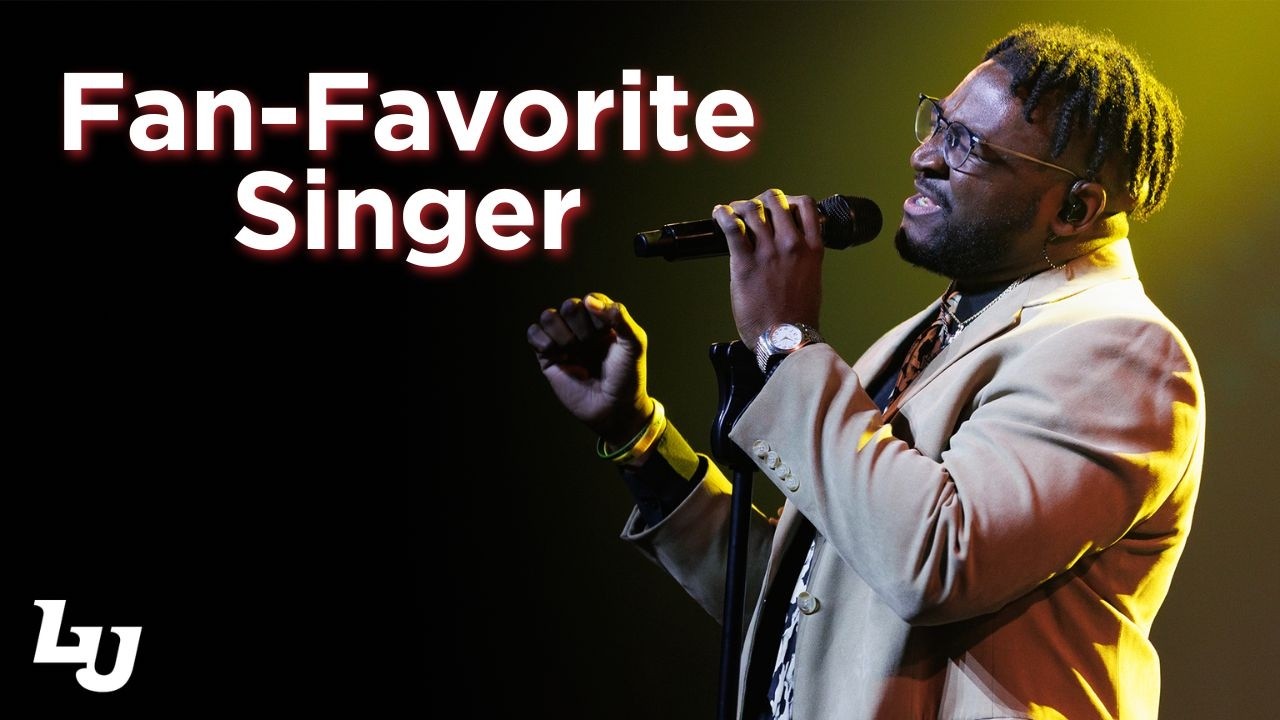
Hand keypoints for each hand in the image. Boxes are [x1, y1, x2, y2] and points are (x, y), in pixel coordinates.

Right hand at [526, 292, 652, 445]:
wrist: (614, 409)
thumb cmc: (628, 377)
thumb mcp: (634, 344)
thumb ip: (620, 317)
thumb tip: (589, 300)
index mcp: (603, 321)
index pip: (591, 300)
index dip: (596, 314)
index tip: (604, 332)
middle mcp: (582, 328)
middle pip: (569, 306)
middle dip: (580, 325)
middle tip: (590, 345)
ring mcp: (564, 342)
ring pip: (548, 316)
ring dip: (560, 332)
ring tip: (571, 349)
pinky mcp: (548, 357)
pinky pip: (533, 334)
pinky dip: (540, 339)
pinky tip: (555, 353)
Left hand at [712, 188, 824, 345]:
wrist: (786, 339)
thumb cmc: (797, 316)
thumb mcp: (811, 279)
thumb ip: (802, 259)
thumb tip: (788, 249)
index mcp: (812, 248)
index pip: (805, 205)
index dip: (788, 200)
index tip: (778, 208)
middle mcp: (791, 244)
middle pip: (775, 200)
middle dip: (760, 200)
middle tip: (751, 209)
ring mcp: (768, 252)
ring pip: (753, 209)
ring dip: (740, 206)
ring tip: (732, 212)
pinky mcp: (745, 264)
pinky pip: (732, 227)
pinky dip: (723, 215)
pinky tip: (719, 214)